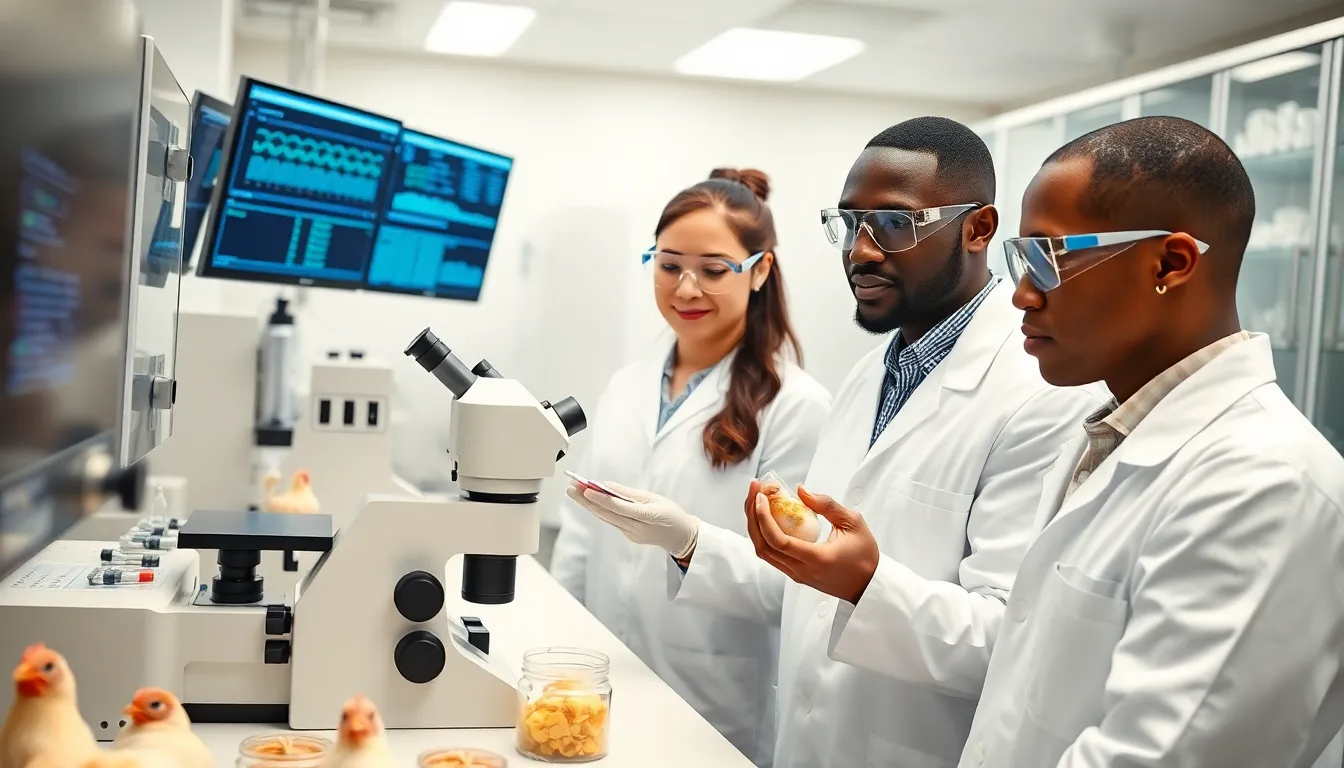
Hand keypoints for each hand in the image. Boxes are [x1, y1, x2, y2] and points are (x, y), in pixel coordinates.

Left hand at [565, 481, 699, 559]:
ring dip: (590, 505)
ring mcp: (630, 534)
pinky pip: (611, 521)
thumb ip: (630, 494)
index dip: (601, 499)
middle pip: (606, 514)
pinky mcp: (628, 536)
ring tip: (575, 493)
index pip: (618, 507)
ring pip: (606, 518)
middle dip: (587, 500)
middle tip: (572, 488)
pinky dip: (600, 511)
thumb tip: (608, 487)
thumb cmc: (671, 514)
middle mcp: (635, 528)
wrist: (681, 537)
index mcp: (645, 517)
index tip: (586, 489)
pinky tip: (590, 502)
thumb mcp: (654, 498)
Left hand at [744, 480, 879, 604]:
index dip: (763, 517)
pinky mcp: (795, 574)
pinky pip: (771, 555)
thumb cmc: (865, 555)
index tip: (761, 496)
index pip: (778, 541)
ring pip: (764, 552)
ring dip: (755, 525)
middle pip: (763, 546)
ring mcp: (796, 575)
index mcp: (817, 559)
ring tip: (757, 501)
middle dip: (753, 516)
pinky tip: (766, 517)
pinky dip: (763, 535)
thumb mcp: (852, 522)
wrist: (868, 584)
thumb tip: (801, 491)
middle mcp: (801, 570)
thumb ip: (826, 505)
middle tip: (754, 491)